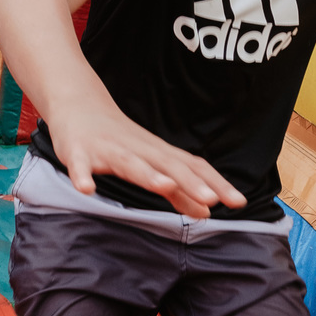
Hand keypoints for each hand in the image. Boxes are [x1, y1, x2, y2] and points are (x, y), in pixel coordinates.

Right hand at [48, 104, 246, 218]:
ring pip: (130, 162)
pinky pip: (79, 165)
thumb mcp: (151, 164)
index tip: (238, 202)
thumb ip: (178, 191)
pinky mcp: (78, 151)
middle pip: (167, 164)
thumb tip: (208, 211)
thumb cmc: (119, 139)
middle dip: (189, 182)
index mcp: (157, 153)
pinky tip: (87, 189)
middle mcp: (137, 149)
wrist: (77, 104)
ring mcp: (107, 149)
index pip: (192, 167)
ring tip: (165, 187)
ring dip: (147, 175)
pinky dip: (83, 176)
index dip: (215, 183)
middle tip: (212, 199)